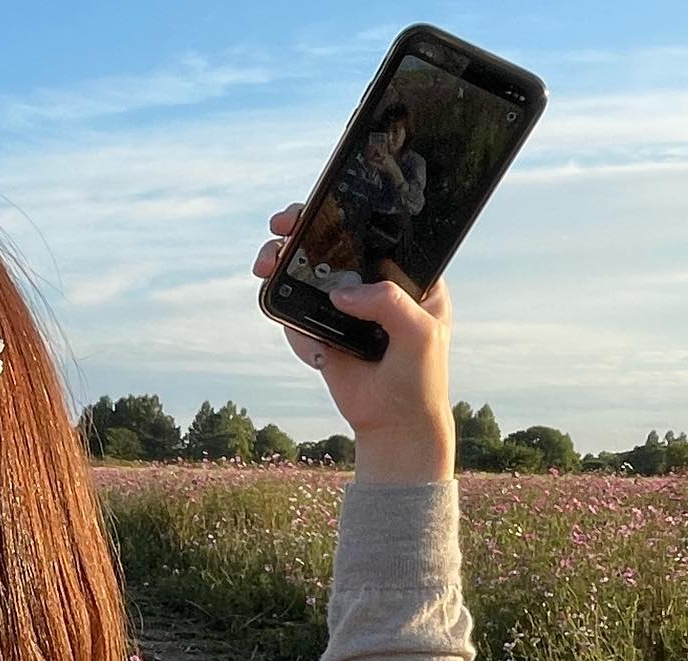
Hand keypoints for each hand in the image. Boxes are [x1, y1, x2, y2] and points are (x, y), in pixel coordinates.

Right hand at [255, 202, 454, 483]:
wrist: (395, 425)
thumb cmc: (420, 377)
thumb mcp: (419, 333)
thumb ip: (387, 304)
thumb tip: (340, 294)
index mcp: (403, 276)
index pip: (371, 233)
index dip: (343, 215)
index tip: (319, 208)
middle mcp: (371, 286)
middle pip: (330, 249)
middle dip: (301, 235)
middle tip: (281, 231)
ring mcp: (343, 310)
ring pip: (304, 279)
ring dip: (281, 271)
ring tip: (267, 268)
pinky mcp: (321, 334)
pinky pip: (294, 319)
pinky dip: (294, 329)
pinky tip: (318, 353)